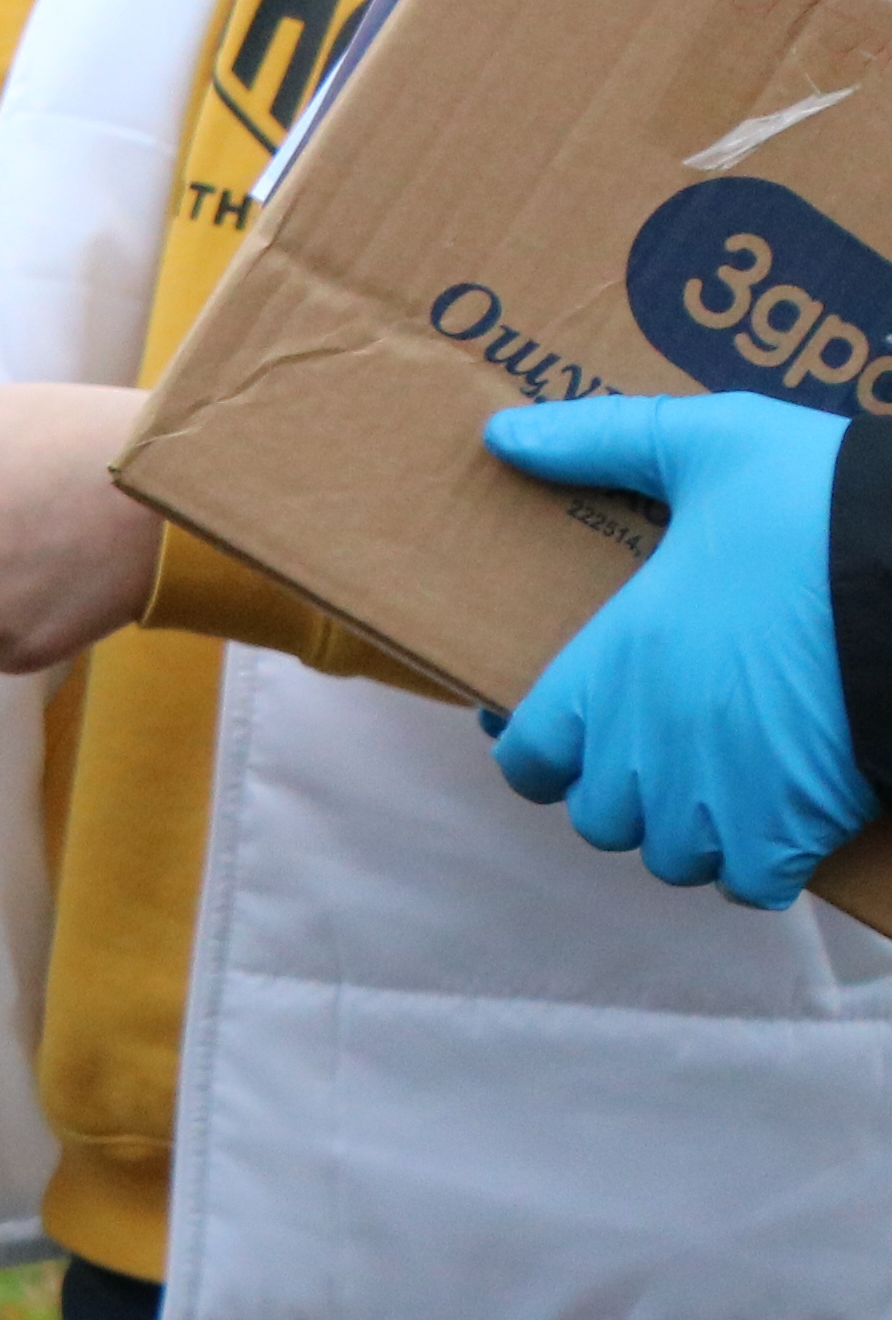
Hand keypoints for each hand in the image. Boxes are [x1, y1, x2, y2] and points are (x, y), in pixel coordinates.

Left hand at [483, 394, 872, 907]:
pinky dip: (763, 864)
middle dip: (626, 792)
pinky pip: (754, 883)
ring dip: (693, 830)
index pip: (527, 759)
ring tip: (724, 782)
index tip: (567, 726)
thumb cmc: (817, 503)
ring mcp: (719, 797)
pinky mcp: (795, 826)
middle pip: (602, 818)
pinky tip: (783, 818)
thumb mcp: (708, 442)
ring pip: (676, 857)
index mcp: (606, 671)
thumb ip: (603, 441)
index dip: (543, 749)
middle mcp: (645, 748)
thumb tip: (502, 436)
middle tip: (665, 747)